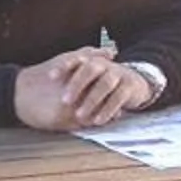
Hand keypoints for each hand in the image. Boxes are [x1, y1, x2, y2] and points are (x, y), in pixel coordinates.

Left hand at [15, 48, 154, 130]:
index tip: (50, 76)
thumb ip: (72, 78)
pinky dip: (108, 109)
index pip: (75, 59)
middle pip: (90, 69)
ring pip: (105, 84)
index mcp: (90, 60)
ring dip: (92, 100)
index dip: (63, 66)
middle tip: (65, 100)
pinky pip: (118, 97)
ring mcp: (118, 73)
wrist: (135, 81)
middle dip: (77, 84)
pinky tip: (98, 120)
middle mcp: (104, 64)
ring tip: (79, 115)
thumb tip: (44, 84)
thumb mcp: (88, 78)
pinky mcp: (129, 86)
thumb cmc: (104, 80)